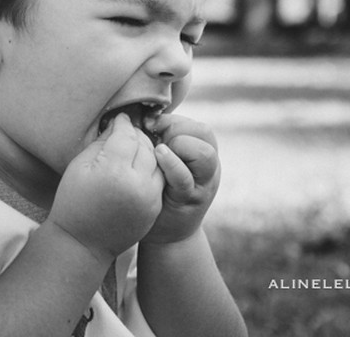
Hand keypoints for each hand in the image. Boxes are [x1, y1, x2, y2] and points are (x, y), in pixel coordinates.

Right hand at [48, 113, 163, 261]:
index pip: (126, 135)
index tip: (118, 119)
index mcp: (114, 171)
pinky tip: (138, 165)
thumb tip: (117, 124)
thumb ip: (101, 142)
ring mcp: (149, 198)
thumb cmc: (74, 201)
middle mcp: (137, 184)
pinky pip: (158, 178)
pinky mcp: (154, 208)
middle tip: (125, 130)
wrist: (82, 243)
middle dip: (135, 135)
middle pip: (145, 146)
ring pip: (157, 161)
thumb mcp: (80, 166)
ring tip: (134, 147)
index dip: (121, 124)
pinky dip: (151, 168)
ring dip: (147, 150)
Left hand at [140, 113, 220, 244]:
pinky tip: (158, 156)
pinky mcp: (191, 200)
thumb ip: (160, 140)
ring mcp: (203, 184)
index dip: (171, 120)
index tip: (148, 125)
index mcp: (202, 152)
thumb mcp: (162, 160)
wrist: (165, 234)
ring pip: (204, 153)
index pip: (196, 125)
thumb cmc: (159, 189)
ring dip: (178, 146)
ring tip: (158, 152)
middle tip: (155, 141)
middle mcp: (209, 167)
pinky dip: (171, 164)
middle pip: (204, 133)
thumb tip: (141, 115)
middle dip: (176, 130)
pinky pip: (185, 178)